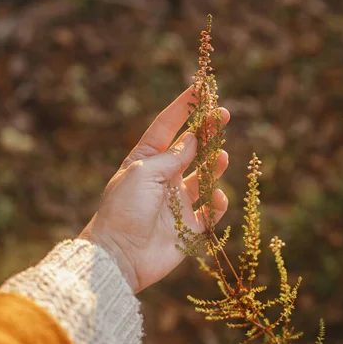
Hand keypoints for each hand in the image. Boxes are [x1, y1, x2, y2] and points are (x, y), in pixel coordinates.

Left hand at [79, 86, 229, 292]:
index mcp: (146, 161)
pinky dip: (218, 203)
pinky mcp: (189, 227)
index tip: (200, 87)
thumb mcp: (144, 173)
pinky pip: (211, 211)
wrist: (119, 256)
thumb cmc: (124, 208)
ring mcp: (178, 202)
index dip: (183, 107)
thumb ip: (172, 156)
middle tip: (223, 115)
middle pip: (190, 148)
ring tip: (222, 155)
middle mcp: (164, 178)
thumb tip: (193, 139)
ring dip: (215, 164)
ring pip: (204, 177)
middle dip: (207, 131)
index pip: (167, 127)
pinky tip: (217, 197)